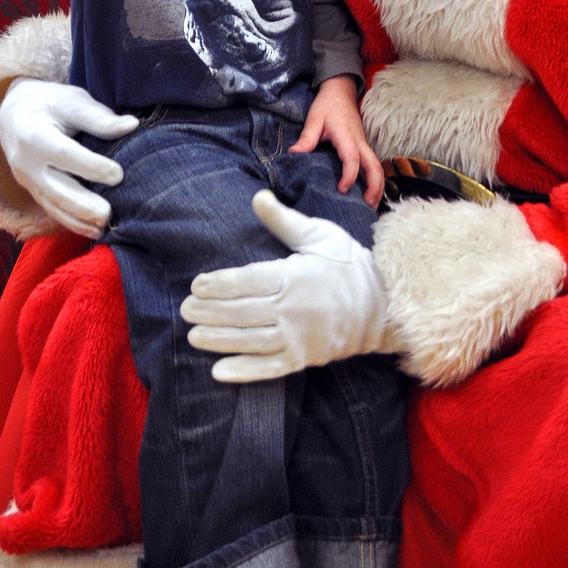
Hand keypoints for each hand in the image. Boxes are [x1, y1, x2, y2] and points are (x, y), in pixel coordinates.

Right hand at [0, 78, 137, 237]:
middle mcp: (26, 163)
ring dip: (78, 219)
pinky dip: (71, 222)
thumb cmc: (50, 103)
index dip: (91, 167)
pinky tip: (92, 229)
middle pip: (55, 188)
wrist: (15, 112)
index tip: (119, 175)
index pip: (64, 154)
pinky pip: (51, 209)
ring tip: (104, 226)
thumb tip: (132, 125)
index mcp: (34, 134)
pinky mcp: (33, 191)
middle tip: (109, 214)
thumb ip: (99, 117)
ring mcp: (27, 180)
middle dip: (82, 204)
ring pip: (52, 205)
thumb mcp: (72, 101)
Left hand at [181, 190, 398, 380]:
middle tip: (184, 310)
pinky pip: (269, 368)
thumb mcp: (319, 234)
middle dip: (210, 312)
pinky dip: (244, 372)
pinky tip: (219, 372)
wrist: (383, 304)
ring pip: (250, 340)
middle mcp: (293, 309)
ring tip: (193, 336)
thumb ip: (284, 220)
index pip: (248, 280)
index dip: (220, 284)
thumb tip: (257, 196)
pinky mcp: (303, 358)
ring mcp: (298, 337)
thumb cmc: (348, 264)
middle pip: (243, 312)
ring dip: (219, 340)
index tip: (196, 285)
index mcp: (295, 276)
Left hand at [289, 74, 383, 205]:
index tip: (342, 189)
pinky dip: (374, 179)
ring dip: (377, 185)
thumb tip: (293, 154)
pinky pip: (373, 164)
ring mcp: (364, 144)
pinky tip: (368, 193)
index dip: (350, 174)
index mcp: (346, 135)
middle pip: (374, 166)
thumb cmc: (327, 105)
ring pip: (377, 166)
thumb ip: (306, 137)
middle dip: (374, 186)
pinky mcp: (364, 146)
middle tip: (367, 205)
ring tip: (370, 205)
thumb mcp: (314, 119)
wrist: (341, 91)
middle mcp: (360, 141)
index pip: (352, 157)